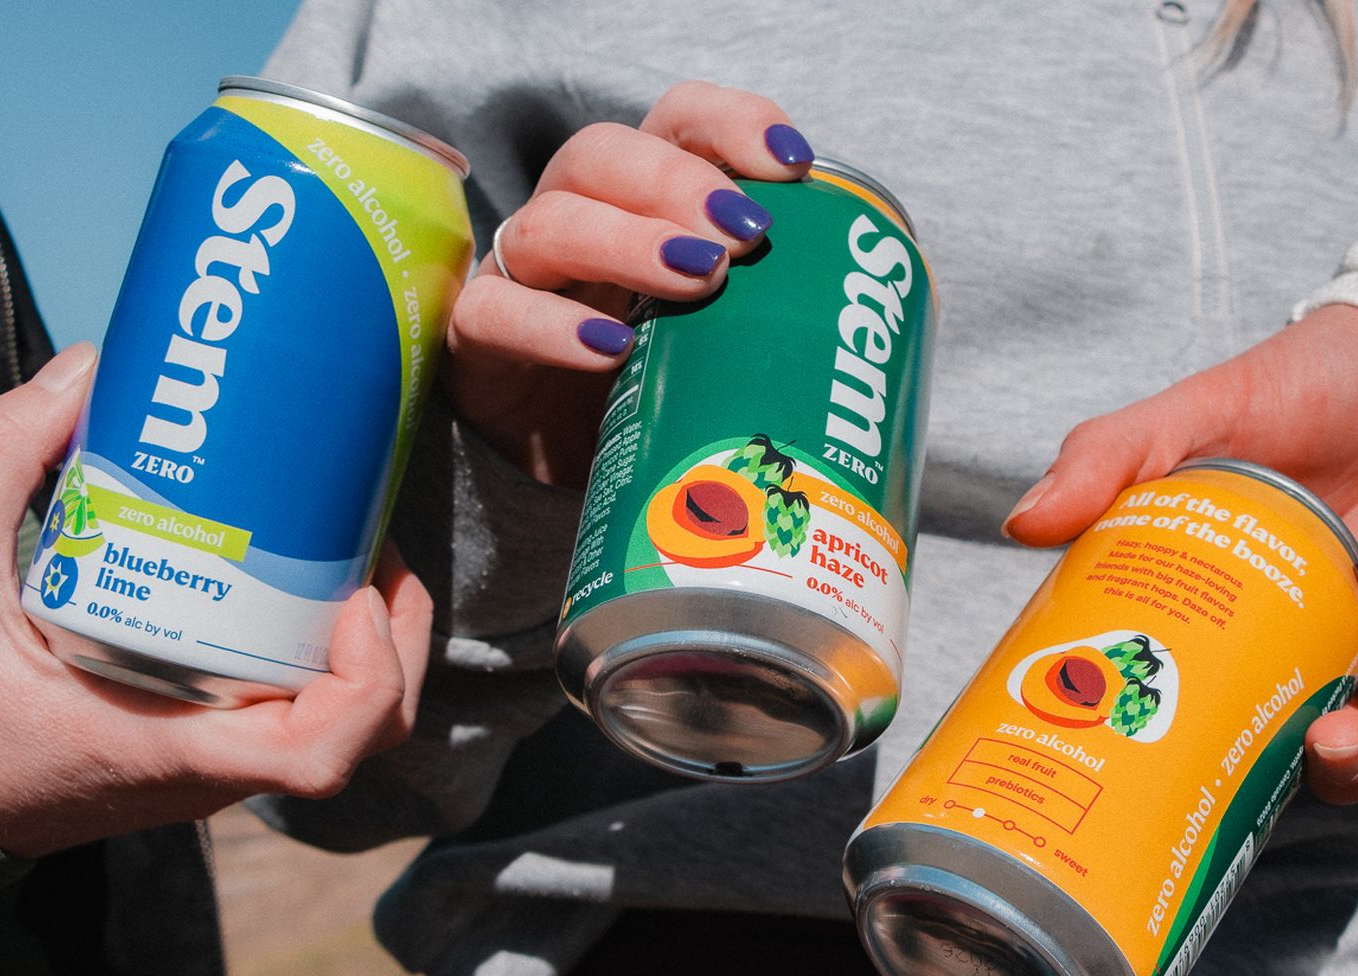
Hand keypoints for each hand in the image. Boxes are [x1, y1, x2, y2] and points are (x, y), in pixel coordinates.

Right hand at [0, 343, 433, 856]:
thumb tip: (88, 370)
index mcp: (166, 752)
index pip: (320, 754)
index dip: (372, 676)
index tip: (356, 593)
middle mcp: (207, 769)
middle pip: (361, 727)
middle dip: (394, 633)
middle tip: (371, 538)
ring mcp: (207, 760)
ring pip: (335, 716)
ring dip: (364, 636)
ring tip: (344, 541)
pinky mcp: (195, 741)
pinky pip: (290, 703)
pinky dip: (313, 644)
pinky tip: (289, 570)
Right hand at [446, 80, 813, 484]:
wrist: (583, 471)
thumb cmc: (670, 387)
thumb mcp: (730, 340)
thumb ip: (779, 313)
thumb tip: (877, 322)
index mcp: (644, 200)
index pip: (678, 123)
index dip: (733, 124)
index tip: (792, 165)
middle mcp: (579, 216)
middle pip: (605, 154)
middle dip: (677, 183)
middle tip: (741, 235)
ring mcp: (524, 275)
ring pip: (552, 223)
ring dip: (629, 242)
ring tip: (696, 279)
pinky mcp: (480, 341)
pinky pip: (498, 314)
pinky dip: (553, 328)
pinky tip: (612, 348)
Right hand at [1002, 304, 1357, 803]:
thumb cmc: (1319, 380)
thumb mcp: (1203, 409)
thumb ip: (1114, 457)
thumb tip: (1023, 524)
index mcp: (1227, 606)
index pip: (1178, 695)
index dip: (1148, 741)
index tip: (1115, 751)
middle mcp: (1295, 639)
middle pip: (1264, 753)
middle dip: (1255, 788)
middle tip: (1231, 775)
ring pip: (1357, 743)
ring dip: (1344, 752)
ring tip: (1329, 725)